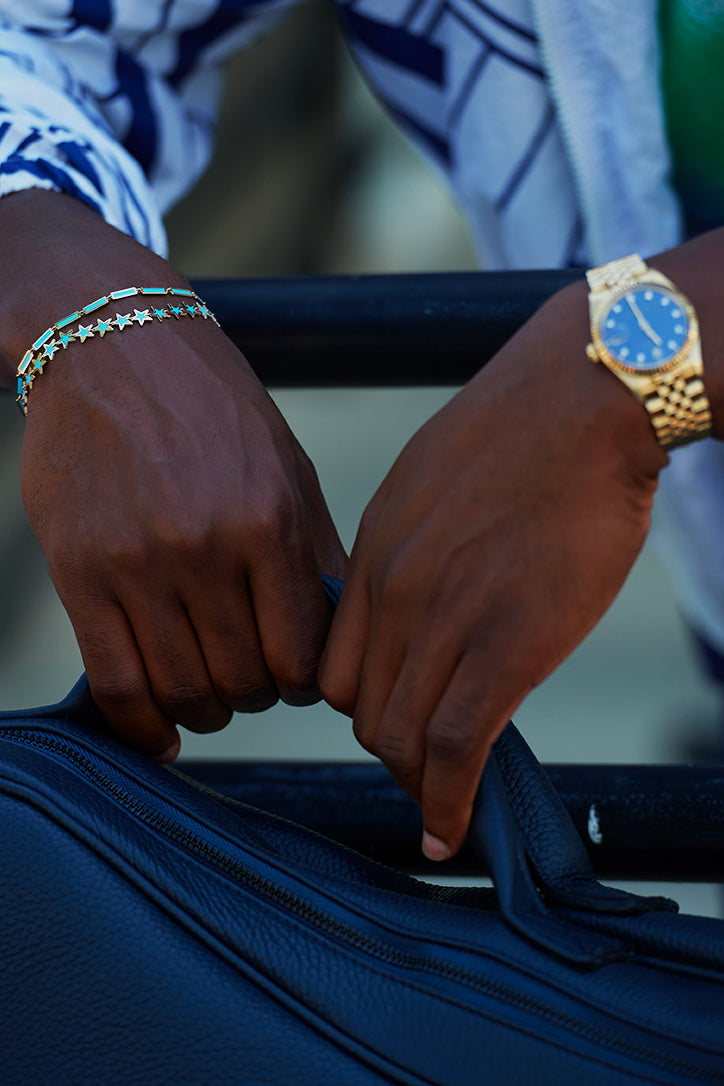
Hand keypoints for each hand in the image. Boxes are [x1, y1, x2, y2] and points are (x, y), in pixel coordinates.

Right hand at [2, 192, 345, 759]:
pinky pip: (115, 683)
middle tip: (250, 682)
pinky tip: (159, 732)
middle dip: (256, 696)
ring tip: (207, 694)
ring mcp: (138, 563)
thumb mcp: (287, 465)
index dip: (306, 685)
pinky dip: (140, 726)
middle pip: (246, 682)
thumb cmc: (211, 408)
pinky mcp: (78, 573)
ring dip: (205, 712)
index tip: (295, 678)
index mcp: (269, 521)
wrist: (110, 344)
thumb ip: (317, 553)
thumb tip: (344, 636)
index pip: (303, 656)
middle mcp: (206, 547)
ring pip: (184, 690)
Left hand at [319, 281, 665, 859]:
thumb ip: (417, 548)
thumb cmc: (525, 433)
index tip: (393, 724)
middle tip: (424, 770)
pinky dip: (447, 803)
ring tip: (442, 804)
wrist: (585, 398)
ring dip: (418, 783)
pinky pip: (455, 749)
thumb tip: (431, 596)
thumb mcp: (435, 483)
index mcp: (375, 552)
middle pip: (360, 709)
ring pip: (400, 737)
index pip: (336, 664)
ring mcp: (444, 620)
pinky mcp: (505, 647)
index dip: (362, 706)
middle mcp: (394, 591)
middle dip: (389, 748)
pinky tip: (451, 833)